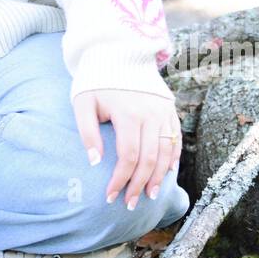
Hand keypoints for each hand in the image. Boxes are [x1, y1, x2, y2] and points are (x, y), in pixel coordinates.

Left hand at [72, 89, 181, 208]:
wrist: (118, 53)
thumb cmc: (96, 82)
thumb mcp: (83, 102)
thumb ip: (87, 132)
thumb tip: (96, 162)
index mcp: (128, 112)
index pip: (128, 156)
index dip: (121, 179)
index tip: (110, 195)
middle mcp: (150, 113)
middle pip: (149, 158)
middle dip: (140, 184)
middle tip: (130, 204)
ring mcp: (163, 112)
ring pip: (166, 152)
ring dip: (158, 177)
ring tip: (148, 195)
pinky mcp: (169, 110)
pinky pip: (175, 139)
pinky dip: (172, 158)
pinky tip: (165, 174)